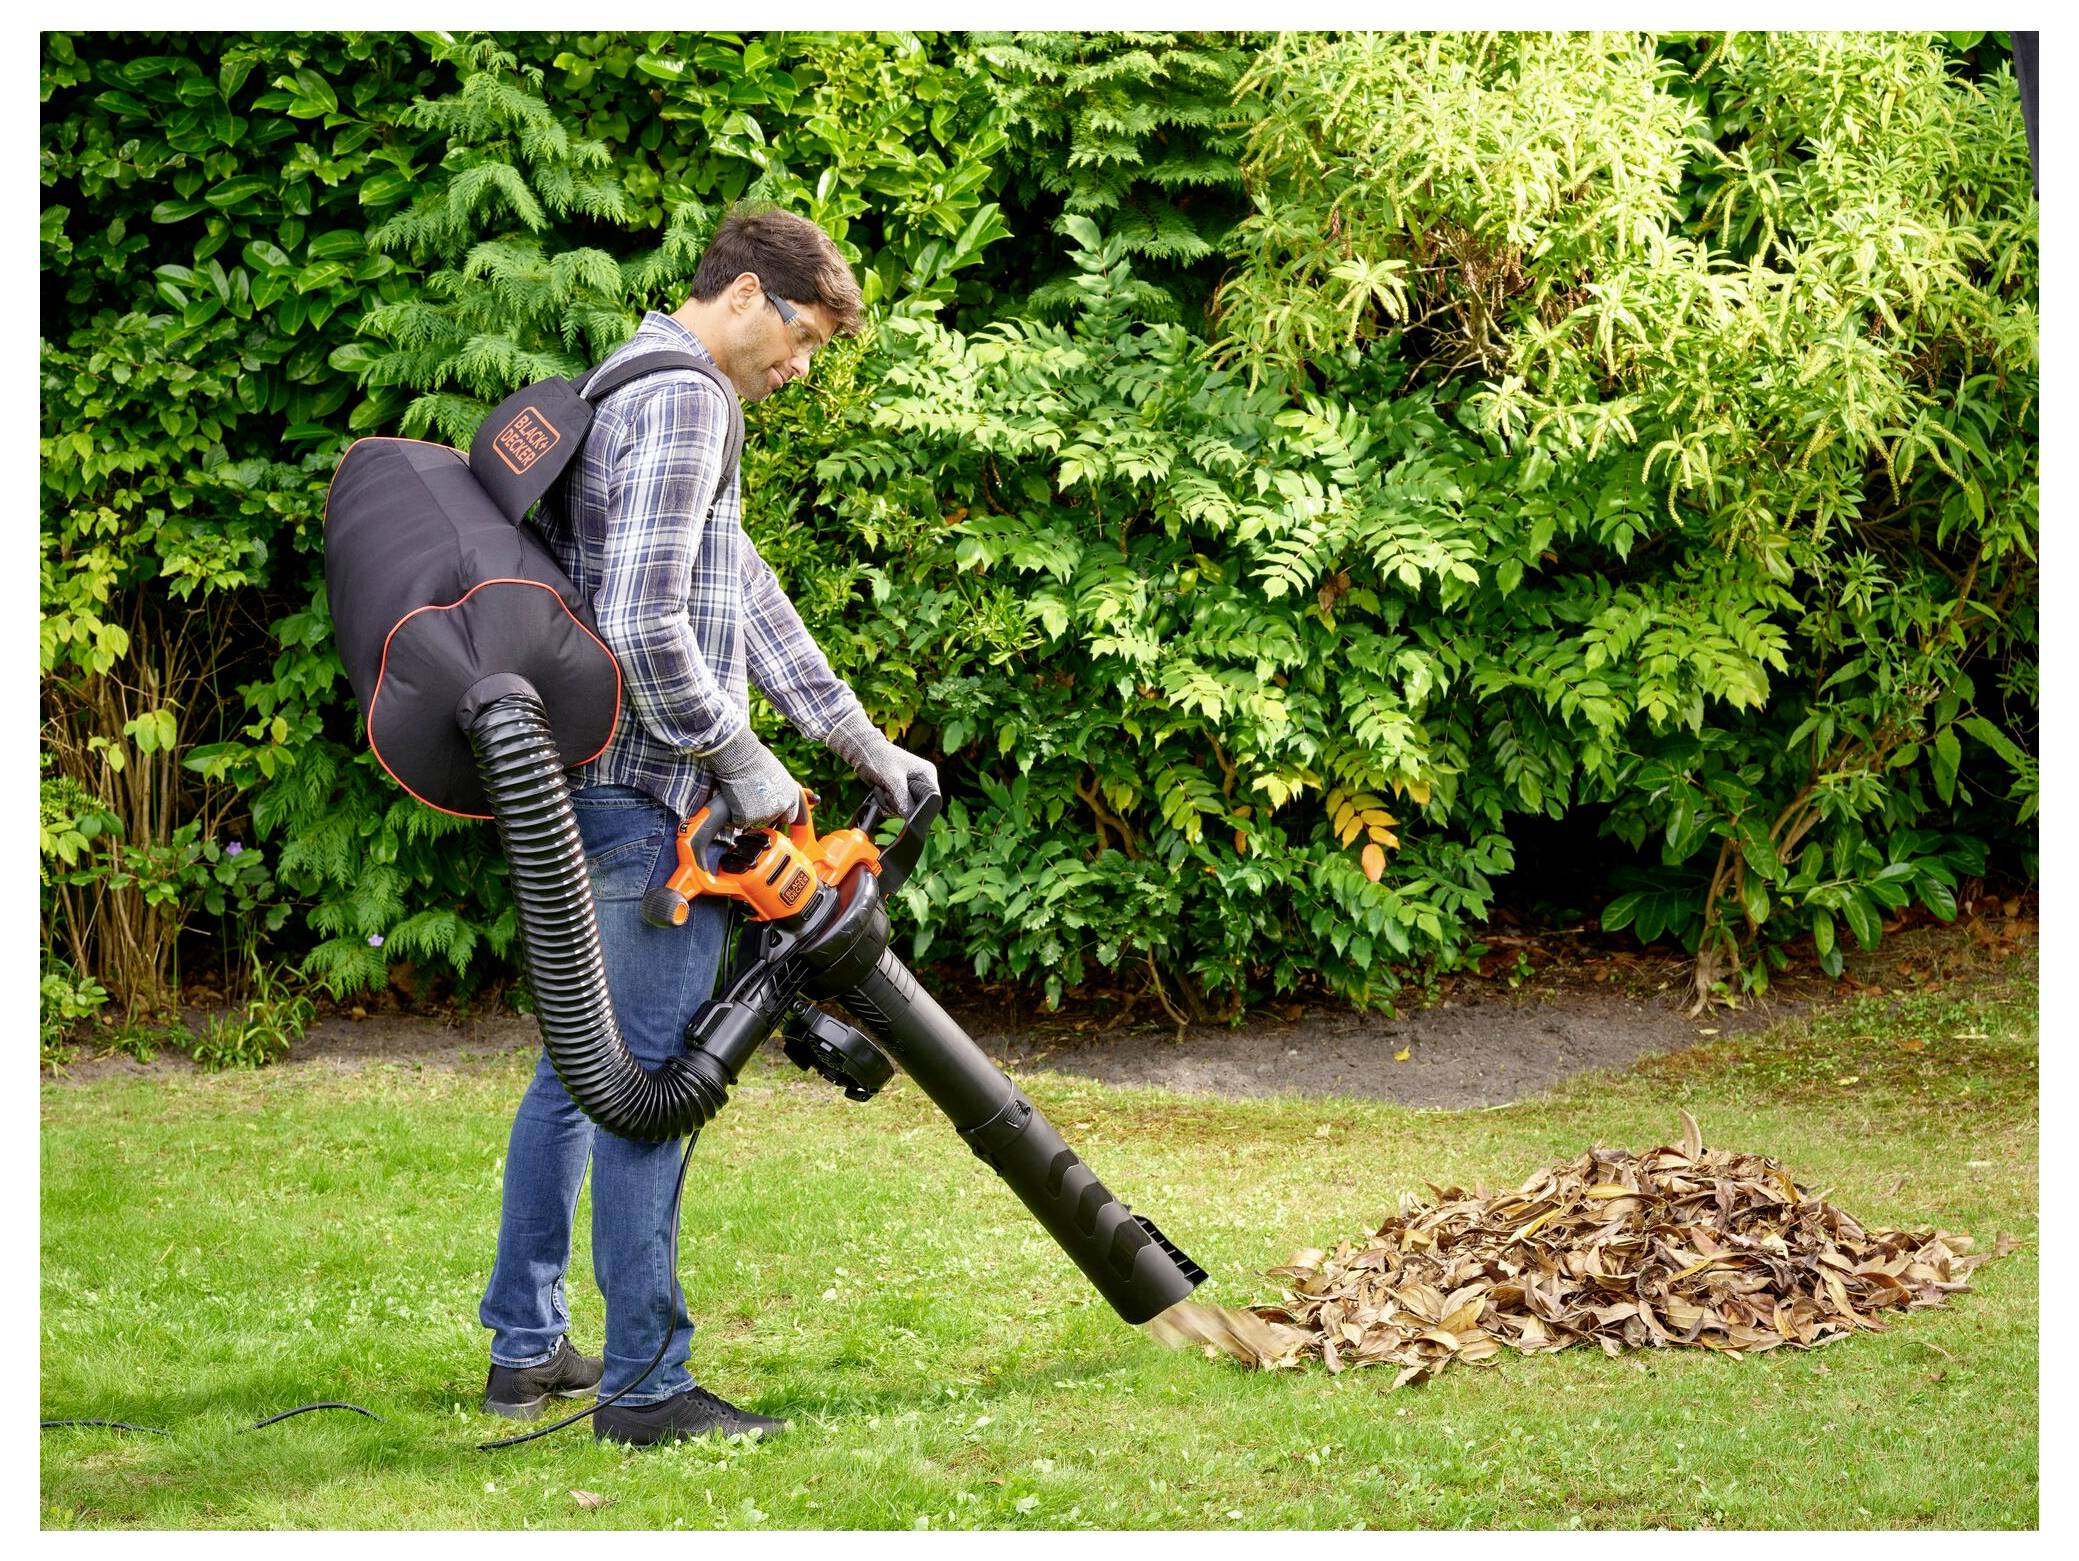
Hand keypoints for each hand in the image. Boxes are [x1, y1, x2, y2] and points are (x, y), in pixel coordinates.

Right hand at [695, 725, 801, 828]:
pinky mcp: (747, 818)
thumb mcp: (778, 774)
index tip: (770, 806)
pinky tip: (734, 798)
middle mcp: (782, 807)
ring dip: (747, 811)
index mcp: (792, 796)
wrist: (740, 757)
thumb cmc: (756, 760)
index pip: (790, 816)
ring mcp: (765, 814)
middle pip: (770, 819)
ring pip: (754, 821)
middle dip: (761, 811)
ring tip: (742, 793)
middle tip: (751, 795)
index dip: (778, 812)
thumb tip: (781, 796)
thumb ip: (780, 790)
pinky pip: (739, 821)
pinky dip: (735, 813)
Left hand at [824, 709, 939, 818]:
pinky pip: (895, 807)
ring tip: (882, 788)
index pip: (932, 799)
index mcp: (927, 774)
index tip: (904, 807)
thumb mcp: (893, 779)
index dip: (920, 807)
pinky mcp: (898, 792)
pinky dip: (885, 803)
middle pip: (917, 807)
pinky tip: (879, 791)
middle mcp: (921, 781)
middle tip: (888, 792)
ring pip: (904, 809)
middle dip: (900, 804)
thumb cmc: (880, 758)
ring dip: (889, 803)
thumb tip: (909, 817)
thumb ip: (903, 798)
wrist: (863, 752)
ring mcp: (909, 788)